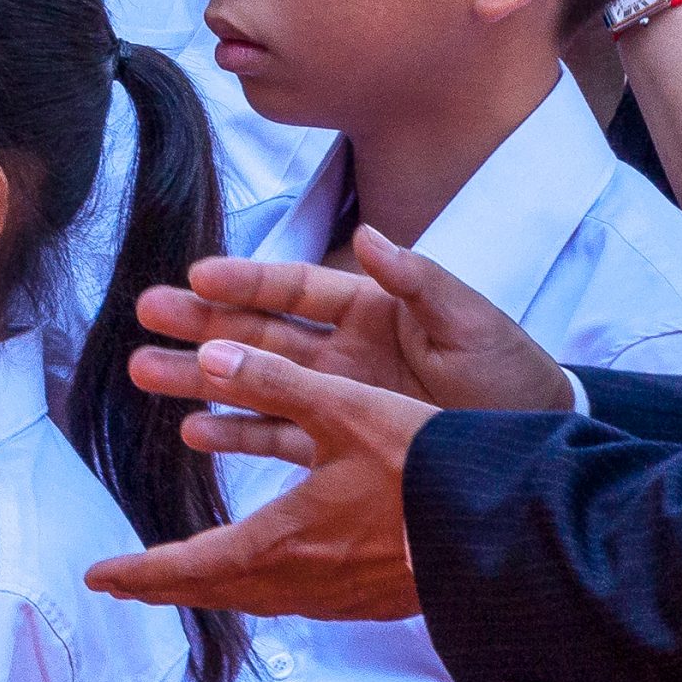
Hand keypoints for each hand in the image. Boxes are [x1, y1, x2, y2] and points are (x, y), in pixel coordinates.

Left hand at [83, 340, 429, 619]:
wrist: (503, 531)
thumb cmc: (427, 469)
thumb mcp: (348, 411)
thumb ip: (276, 380)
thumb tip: (210, 353)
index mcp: (283, 540)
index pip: (191, 564)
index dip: (140, 572)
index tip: (98, 578)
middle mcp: (301, 579)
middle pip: (215, 589)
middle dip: (162, 584)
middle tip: (122, 584)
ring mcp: (336, 595)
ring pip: (253, 594)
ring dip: (208, 582)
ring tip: (180, 575)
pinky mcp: (366, 593)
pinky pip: (291, 593)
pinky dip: (257, 581)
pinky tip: (265, 567)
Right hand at [134, 225, 574, 413]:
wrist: (536, 443)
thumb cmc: (510, 375)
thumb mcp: (470, 324)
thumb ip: (420, 281)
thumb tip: (369, 237)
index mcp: (369, 305)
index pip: (294, 286)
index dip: (246, 280)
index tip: (197, 276)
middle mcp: (342, 346)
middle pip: (258, 330)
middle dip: (201, 322)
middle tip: (145, 316)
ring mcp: (336, 394)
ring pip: (255, 381)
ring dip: (202, 376)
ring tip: (147, 371)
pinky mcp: (341, 441)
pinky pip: (278, 435)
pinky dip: (237, 431)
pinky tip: (195, 432)